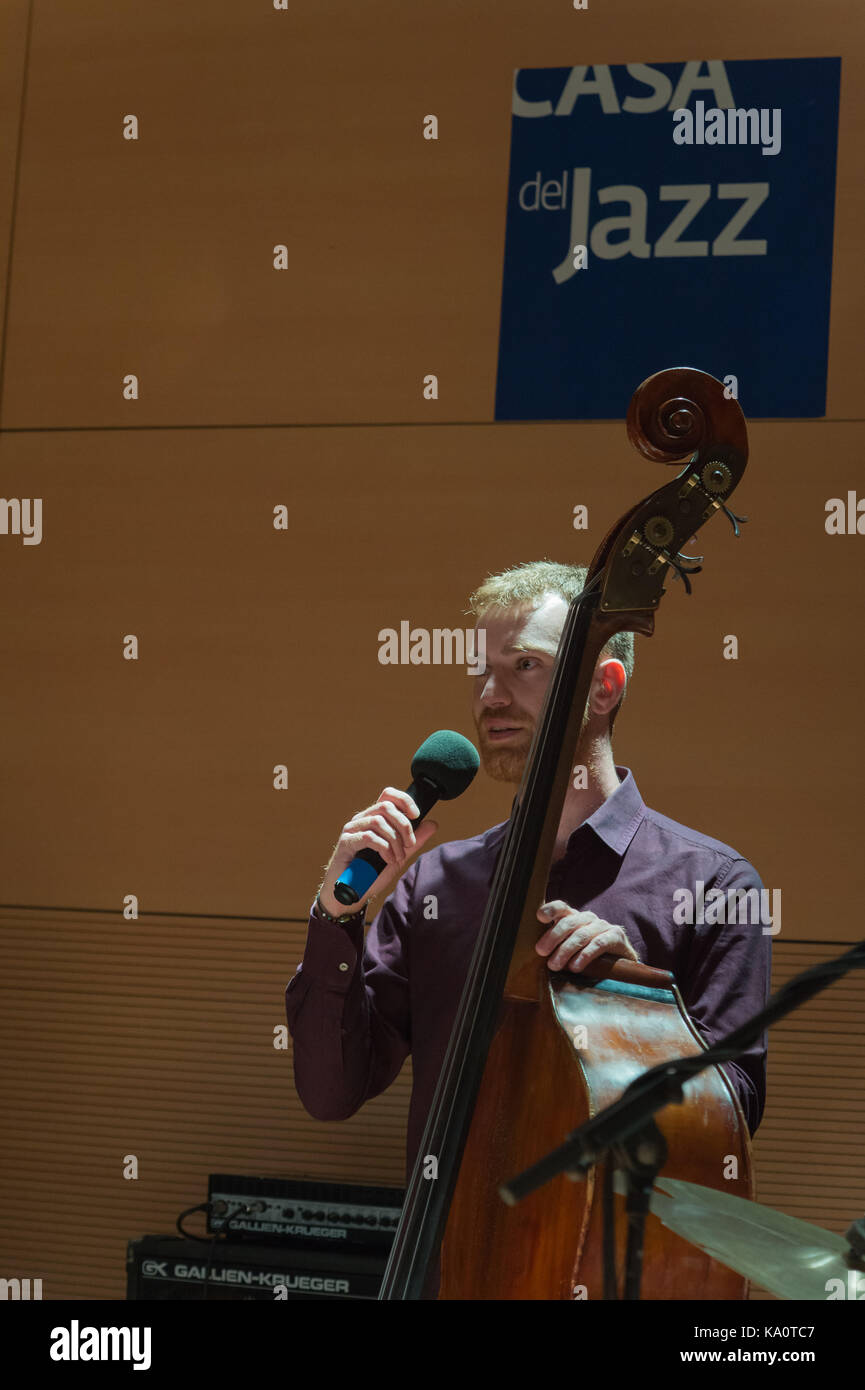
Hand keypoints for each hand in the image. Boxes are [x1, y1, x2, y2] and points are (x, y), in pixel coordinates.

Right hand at [318, 787, 438, 916]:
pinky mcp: (346, 842)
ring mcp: (352, 829)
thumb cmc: (371, 873)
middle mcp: (361, 820)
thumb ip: (414, 840)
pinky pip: (368, 837)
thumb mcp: (399, 855)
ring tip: (398, 858)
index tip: (416, 815)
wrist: (351, 893)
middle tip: (410, 844)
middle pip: (386, 806)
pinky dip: (384, 848)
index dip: (404, 800)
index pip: (387, 795)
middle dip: (404, 825)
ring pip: (378, 822)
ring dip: (395, 840)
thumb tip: (433, 823)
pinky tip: (388, 860)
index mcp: (373, 818)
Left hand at [535, 902, 638, 972]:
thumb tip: (536, 953)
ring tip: (554, 966)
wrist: (622, 962)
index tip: (540, 917)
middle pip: (568, 923)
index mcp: (574, 917)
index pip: (561, 907)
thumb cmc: (589, 956)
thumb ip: (556, 945)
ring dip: (565, 951)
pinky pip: (598, 944)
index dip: (551, 909)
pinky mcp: (616, 936)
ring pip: (581, 935)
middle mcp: (588, 918)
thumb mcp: (570, 948)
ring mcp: (603, 926)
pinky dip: (585, 955)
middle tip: (541, 952)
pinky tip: (576, 967)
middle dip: (553, 937)